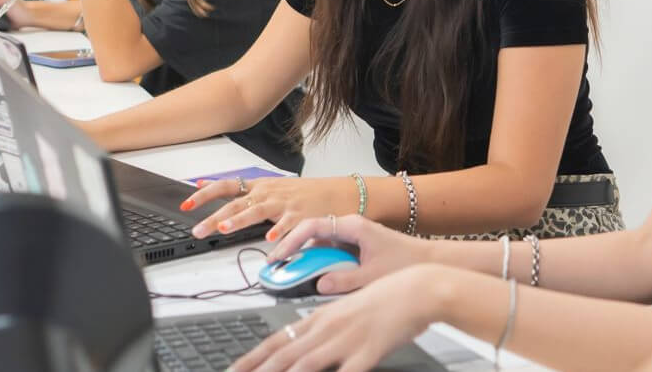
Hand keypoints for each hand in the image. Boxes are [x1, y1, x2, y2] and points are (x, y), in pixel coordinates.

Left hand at [181, 176, 358, 240]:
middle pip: (236, 203)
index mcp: (261, 186)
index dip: (205, 194)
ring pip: (257, 211)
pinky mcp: (302, 216)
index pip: (226, 186)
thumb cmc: (306, 193)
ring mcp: (285, 204)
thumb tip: (208, 185)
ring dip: (239, 220)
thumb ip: (244, 190)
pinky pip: (288, 226)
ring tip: (224, 228)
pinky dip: (279, 233)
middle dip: (214, 216)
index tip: (185, 203)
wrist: (340, 193)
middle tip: (197, 229)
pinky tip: (271, 241)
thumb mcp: (273, 187)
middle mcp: (269, 193)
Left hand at [231, 264, 445, 371]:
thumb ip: (326, 326)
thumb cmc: (387, 298)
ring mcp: (346, 340)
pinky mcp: (367, 352)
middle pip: (284, 354)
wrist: (417, 288)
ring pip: (305, 363)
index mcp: (321, 317)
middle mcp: (328, 328)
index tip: (234, 368)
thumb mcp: (349, 308)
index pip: (277, 340)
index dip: (253, 357)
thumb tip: (305, 339)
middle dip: (256, 370)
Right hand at [265, 214, 432, 294]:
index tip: (279, 256)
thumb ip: (343, 281)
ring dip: (306, 258)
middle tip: (277, 266)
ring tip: (290, 273)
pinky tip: (313, 276)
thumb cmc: (407, 262)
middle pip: (313, 234)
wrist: (431, 261)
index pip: (312, 227)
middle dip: (293, 250)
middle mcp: (351, 227)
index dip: (291, 241)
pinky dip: (320, 263)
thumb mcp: (371, 276)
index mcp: (353, 226)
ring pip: (322, 244)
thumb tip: (320, 285)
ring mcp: (354, 237)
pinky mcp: (357, 247)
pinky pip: (332, 252)